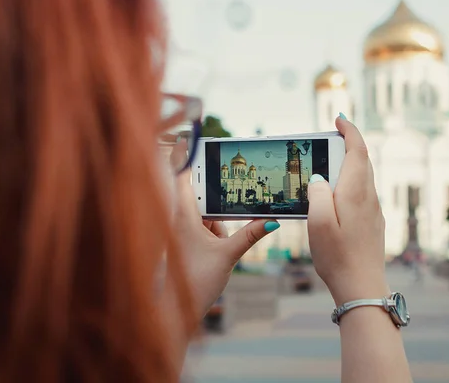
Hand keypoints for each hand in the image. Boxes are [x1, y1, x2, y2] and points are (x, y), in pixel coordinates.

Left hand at [169, 144, 279, 318]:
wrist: (176, 311)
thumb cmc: (195, 282)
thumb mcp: (228, 255)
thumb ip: (250, 235)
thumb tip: (273, 221)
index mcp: (183, 217)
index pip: (181, 176)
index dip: (185, 155)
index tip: (189, 136)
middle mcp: (178, 220)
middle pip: (199, 196)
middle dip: (217, 204)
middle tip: (226, 210)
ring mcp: (180, 232)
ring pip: (204, 215)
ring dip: (217, 226)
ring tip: (220, 247)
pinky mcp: (184, 242)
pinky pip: (203, 228)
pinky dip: (214, 234)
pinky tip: (219, 251)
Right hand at [307, 116, 387, 305]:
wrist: (362, 286)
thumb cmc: (337, 256)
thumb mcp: (318, 223)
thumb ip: (317, 195)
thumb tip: (318, 179)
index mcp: (355, 192)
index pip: (358, 150)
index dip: (350, 131)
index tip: (339, 118)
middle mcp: (369, 197)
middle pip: (362, 161)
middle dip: (349, 144)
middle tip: (330, 139)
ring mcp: (374, 210)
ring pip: (364, 177)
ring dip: (349, 164)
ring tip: (328, 166)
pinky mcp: (373, 223)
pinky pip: (363, 193)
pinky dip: (351, 183)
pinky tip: (336, 196)